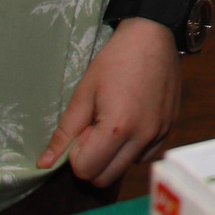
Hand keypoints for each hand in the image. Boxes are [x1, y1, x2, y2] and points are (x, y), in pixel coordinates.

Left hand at [38, 18, 181, 185]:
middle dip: (93, 161)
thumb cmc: (114, 61)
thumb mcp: (83, 94)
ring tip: (113, 126)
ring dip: (114, 156)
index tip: (81, 131)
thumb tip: (44, 164)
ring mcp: (160, 133)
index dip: (76, 155)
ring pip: (127, 168)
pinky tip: (130, 124)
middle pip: (106, 178)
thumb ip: (64, 133)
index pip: (86, 170)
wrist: (152, 37)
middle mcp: (143, 136)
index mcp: (118, 128)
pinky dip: (133, 149)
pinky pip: (146, 155)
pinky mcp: (171, 127)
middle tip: (93, 131)